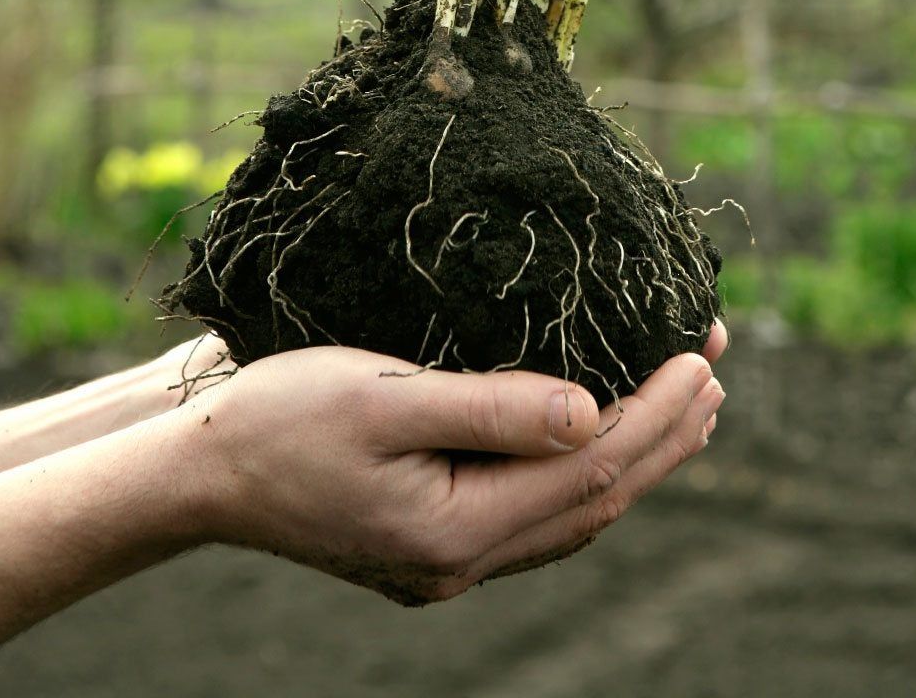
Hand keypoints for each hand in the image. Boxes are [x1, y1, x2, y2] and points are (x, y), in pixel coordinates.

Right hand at [175, 323, 727, 605]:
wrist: (201, 472)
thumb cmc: (281, 417)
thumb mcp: (382, 396)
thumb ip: (491, 407)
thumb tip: (595, 411)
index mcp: (454, 529)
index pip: (589, 470)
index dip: (655, 413)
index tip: (700, 353)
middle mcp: (461, 563)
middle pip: (594, 500)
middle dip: (665, 434)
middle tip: (714, 367)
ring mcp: (448, 562)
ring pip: (572, 513)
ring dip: (638, 458)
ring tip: (689, 406)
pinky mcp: (434, 544)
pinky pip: (537, 514)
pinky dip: (586, 474)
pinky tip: (603, 442)